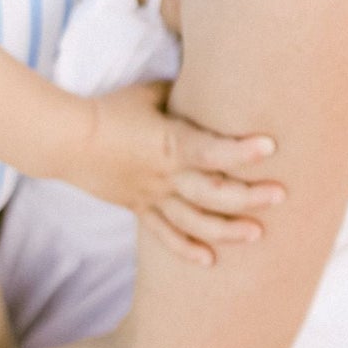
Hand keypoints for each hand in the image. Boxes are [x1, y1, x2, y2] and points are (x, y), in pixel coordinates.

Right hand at [74, 84, 283, 264]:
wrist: (67, 139)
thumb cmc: (111, 109)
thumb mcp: (151, 93)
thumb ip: (183, 95)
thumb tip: (210, 86)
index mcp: (170, 143)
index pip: (211, 150)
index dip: (241, 150)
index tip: (270, 147)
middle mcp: (166, 175)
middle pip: (212, 192)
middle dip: (248, 196)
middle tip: (280, 196)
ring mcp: (153, 197)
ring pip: (194, 221)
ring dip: (226, 229)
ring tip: (257, 234)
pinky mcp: (140, 209)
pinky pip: (165, 236)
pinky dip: (186, 250)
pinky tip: (210, 261)